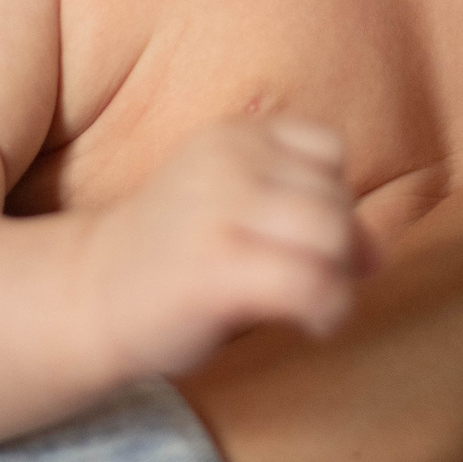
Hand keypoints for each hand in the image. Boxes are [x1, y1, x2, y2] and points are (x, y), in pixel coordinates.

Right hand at [86, 119, 371, 378]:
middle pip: (336, 202)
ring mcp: (218, 210)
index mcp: (233, 136)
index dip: (327, 200)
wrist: (86, 296)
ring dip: (335, 281)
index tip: (295, 239)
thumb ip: (306, 215)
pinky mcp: (216, 268)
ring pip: (332, 238)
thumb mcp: (236, 208)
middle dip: (336, 250)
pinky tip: (310, 325)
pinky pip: (312, 284)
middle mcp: (227, 161)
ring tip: (305, 303)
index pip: (328, 152)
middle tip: (302, 283)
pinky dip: (327, 310)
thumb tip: (376, 256)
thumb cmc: (172, 257)